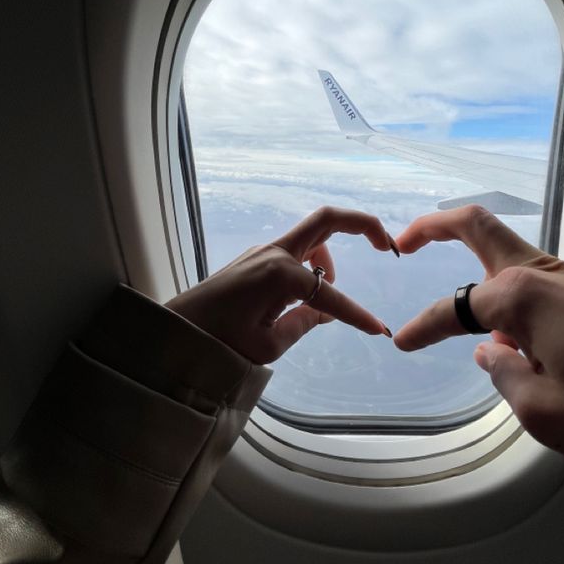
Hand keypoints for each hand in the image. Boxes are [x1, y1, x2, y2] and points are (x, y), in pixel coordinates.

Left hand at [167, 206, 394, 364]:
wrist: (177, 330)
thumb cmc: (219, 341)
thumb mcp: (269, 344)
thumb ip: (305, 323)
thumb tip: (327, 311)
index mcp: (280, 274)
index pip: (330, 295)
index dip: (357, 315)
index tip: (378, 330)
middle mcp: (273, 253)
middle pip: (328, 219)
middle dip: (363, 225)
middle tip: (386, 245)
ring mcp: (263, 250)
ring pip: (313, 235)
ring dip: (329, 258)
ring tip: (321, 296)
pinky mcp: (256, 257)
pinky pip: (296, 249)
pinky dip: (311, 262)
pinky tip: (303, 293)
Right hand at [393, 206, 563, 494]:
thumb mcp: (549, 415)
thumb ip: (506, 378)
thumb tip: (489, 354)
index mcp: (525, 298)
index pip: (454, 308)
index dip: (422, 327)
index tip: (401, 343)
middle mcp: (552, 277)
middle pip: (481, 229)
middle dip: (437, 226)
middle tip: (405, 241)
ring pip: (516, 257)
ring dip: (480, 266)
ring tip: (462, 313)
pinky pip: (546, 287)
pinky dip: (515, 297)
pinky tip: (518, 340)